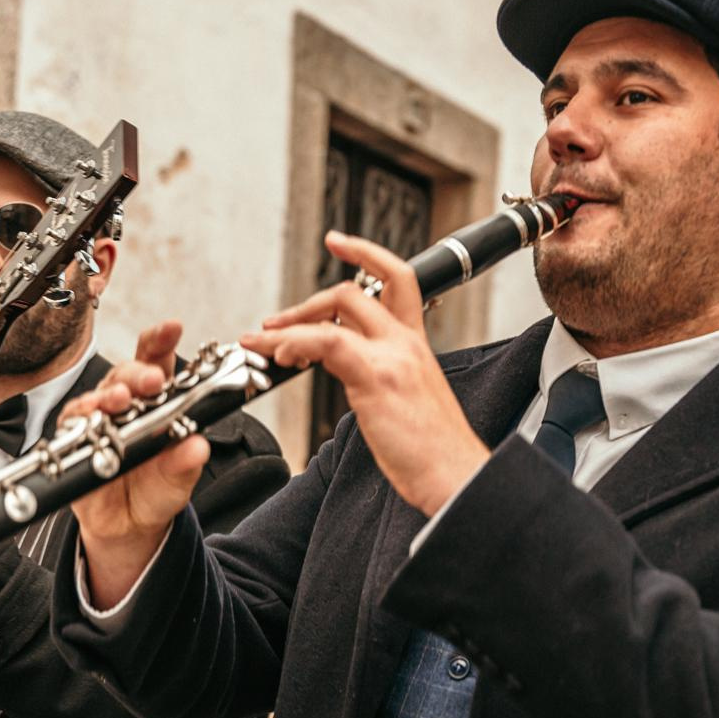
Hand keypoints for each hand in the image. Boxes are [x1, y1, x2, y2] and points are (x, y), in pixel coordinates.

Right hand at [64, 321, 211, 608]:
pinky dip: (82, 417)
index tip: (172, 328)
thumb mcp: (177, 481)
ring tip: (121, 399)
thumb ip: (184, 464)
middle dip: (140, 371)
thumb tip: (197, 446)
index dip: (163, 341)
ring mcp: (99, 419)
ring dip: (110, 393)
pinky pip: (74, 421)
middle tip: (153, 379)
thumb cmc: (154, 492)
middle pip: (128, 374)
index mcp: (157, 402)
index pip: (159, 362)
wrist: (126, 527)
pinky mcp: (75, 438)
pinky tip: (91, 416)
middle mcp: (127, 404)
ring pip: (101, 393)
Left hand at [240, 231, 486, 515]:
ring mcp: (392, 357)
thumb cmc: (432, 451)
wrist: (456, 476)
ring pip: (336, 311)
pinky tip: (281, 357)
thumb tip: (346, 371)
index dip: (365, 253)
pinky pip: (327, 343)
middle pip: (355, 292)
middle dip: (306, 303)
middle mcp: (406, 343)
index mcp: (416, 345)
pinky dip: (296, 343)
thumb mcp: (407, 401)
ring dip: (290, 323)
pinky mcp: (377, 378)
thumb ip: (378, 376)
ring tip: (262, 342)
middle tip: (275, 324)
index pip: (397, 278)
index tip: (336, 241)